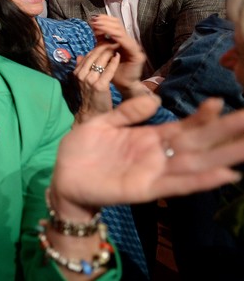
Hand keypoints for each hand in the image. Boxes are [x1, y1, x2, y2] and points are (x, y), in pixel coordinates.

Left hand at [52, 96, 243, 212]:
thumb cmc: (83, 149)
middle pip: (200, 142)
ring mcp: (155, 173)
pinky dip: (201, 180)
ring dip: (224, 156)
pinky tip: (224, 174)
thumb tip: (155, 100)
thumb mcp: (103, 122)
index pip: (185, 126)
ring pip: (197, 163)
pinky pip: (178, 184)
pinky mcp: (146, 189)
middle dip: (226, 132)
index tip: (219, 100)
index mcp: (150, 138)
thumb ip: (128, 112)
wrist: (63, 177)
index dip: (202, 116)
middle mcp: (159, 155)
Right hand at [72, 45, 117, 122]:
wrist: (93, 114)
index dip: (97, 48)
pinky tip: (118, 56)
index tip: (106, 42)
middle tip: (113, 41)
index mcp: (77, 73)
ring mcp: (90, 81)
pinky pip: (108, 70)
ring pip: (100, 61)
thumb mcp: (84, 81)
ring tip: (117, 46)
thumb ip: (82, 68)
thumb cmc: (91, 97)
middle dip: (104, 47)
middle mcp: (81, 76)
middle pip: (93, 56)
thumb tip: (80, 56)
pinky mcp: (100, 86)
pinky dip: (113, 62)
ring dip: (109, 52)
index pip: (87, 56)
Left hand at [89, 14, 145, 93]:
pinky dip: (116, 37)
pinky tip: (108, 34)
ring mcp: (134, 47)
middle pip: (118, 25)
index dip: (104, 20)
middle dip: (105, 21)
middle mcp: (128, 41)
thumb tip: (93, 29)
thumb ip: (100, 42)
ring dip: (108, 27)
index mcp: (121, 40)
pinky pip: (126, 43)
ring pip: (121, 32)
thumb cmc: (113, 71)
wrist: (123, 85)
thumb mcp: (104, 54)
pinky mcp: (137, 54)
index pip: (114, 25)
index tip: (92, 19)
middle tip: (94, 20)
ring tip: (97, 25)